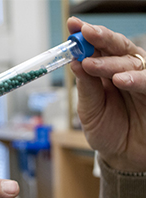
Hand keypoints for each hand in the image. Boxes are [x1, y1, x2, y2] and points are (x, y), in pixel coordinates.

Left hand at [68, 17, 145, 171]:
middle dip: (100, 37)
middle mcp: (125, 72)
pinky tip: (121, 79)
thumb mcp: (89, 111)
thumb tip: (75, 62)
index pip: (98, 48)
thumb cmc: (107, 131)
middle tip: (85, 33)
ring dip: (111, 60)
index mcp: (106, 73)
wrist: (123, 157)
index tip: (73, 25)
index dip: (86, 35)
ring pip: (131, 61)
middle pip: (117, 47)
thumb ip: (86, 87)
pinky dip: (136, 79)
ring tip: (92, 64)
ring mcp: (141, 81)